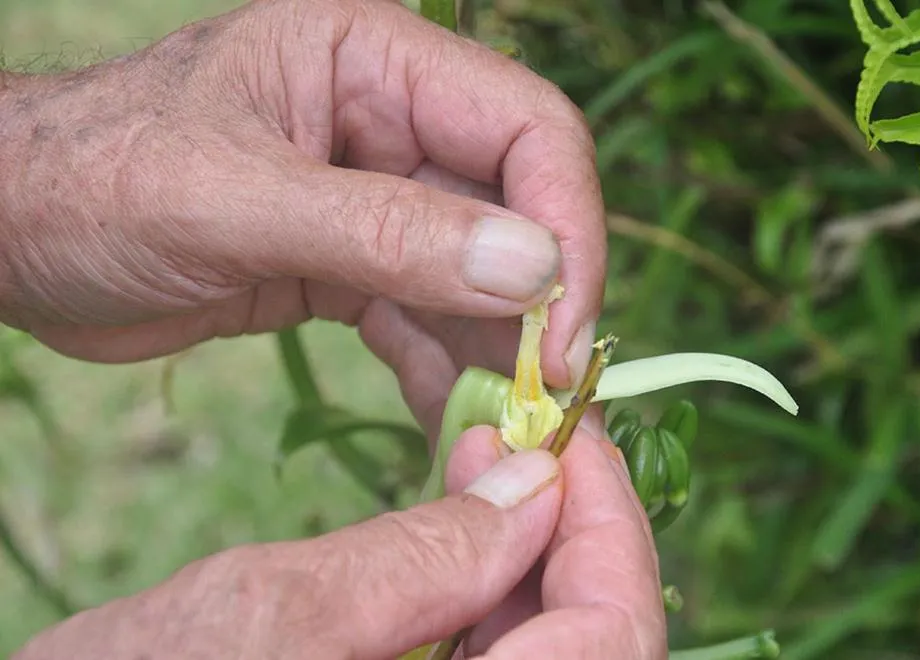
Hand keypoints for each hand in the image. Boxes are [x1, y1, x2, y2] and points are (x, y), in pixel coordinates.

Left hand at [0, 0, 605, 439]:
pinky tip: (453, 425)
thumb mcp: (234, 199)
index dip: (564, 225)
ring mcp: (377, 199)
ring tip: (508, 429)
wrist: (13, 235)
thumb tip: (531, 269)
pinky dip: (445, 372)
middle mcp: (391, 123)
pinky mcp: (353, 266)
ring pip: (480, 276)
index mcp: (375, 62)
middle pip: (517, 208)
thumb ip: (384, 231)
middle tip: (549, 399)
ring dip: (498, 352)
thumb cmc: (94, 180)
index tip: (562, 331)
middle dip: (540, 305)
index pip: (526, 128)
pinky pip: (426, 319)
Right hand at [12, 426, 664, 658]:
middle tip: (511, 429)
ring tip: (473, 446)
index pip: (614, 634)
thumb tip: (535, 482)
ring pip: (540, 626)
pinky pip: (487, 637)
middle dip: (561, 518)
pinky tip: (446, 507)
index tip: (567, 433)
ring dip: (520, 533)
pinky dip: (478, 567)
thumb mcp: (272, 620)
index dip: (609, 525)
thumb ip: (424, 558)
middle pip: (589, 627)